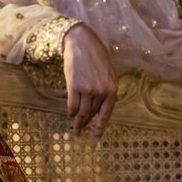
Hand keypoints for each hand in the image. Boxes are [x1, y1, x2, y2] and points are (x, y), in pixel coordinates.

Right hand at [62, 24, 116, 139]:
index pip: (106, 114)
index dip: (99, 128)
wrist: (81, 43)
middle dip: (85, 125)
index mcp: (112, 89)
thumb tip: (99, 106)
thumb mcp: (107, 73)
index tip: (94, 139)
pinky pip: (72, 105)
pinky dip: (70, 111)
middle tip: (79, 134)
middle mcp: (101, 91)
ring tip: (74, 128)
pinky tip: (70, 114)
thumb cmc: (95, 56)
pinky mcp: (74, 86)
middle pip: (92, 114)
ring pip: (82, 112)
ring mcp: (88, 89)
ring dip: (77, 121)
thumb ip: (105, 89)